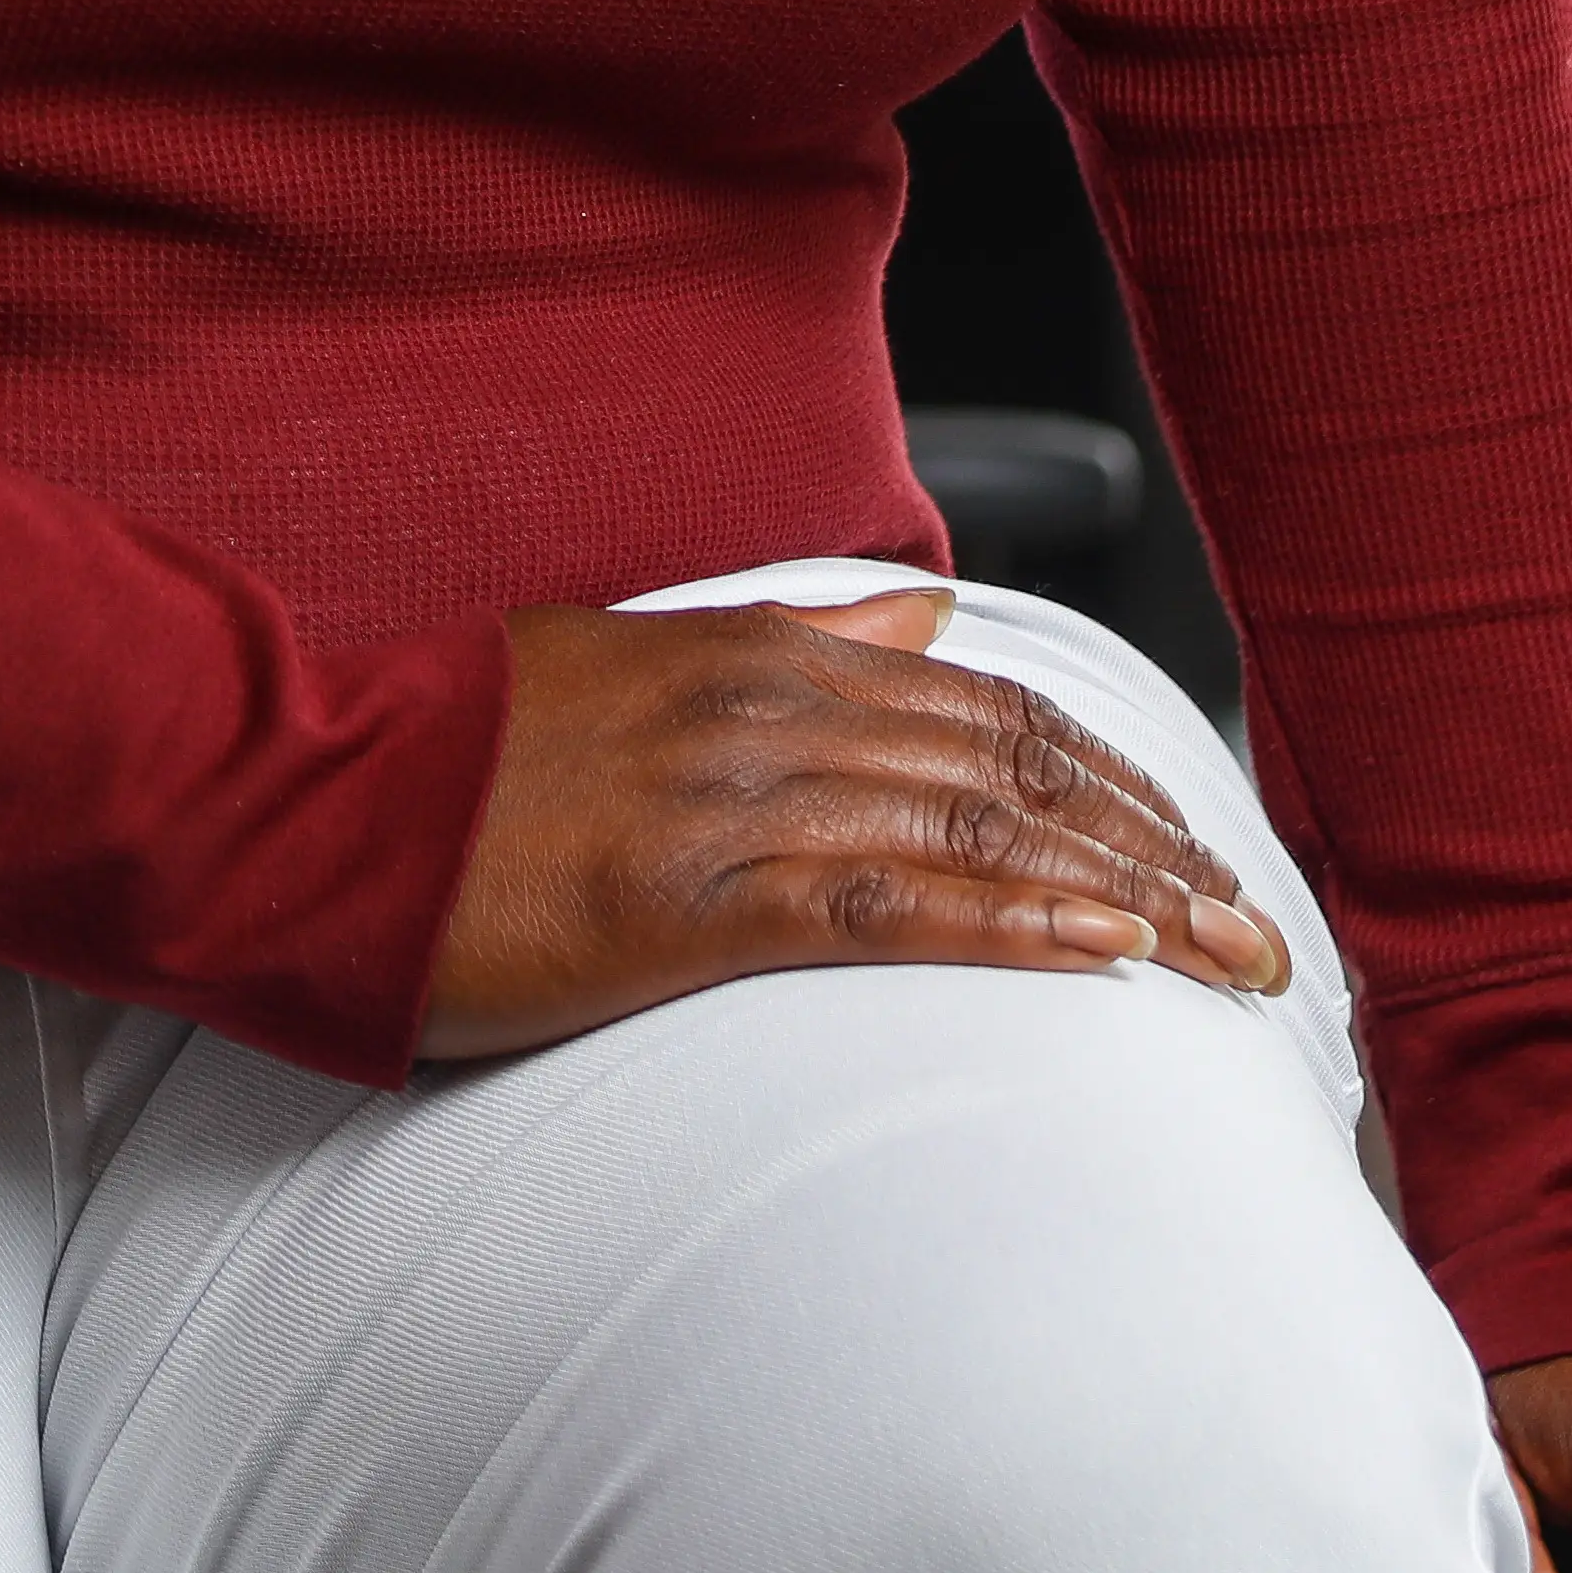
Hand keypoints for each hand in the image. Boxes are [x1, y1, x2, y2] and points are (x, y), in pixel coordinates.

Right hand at [411, 589, 1304, 1056]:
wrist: (312, 809)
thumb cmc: (457, 755)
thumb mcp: (633, 657)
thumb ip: (788, 638)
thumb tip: (918, 617)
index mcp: (761, 654)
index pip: (990, 707)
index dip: (1114, 778)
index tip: (1199, 846)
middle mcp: (770, 710)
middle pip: (1017, 770)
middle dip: (1157, 848)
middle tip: (1259, 930)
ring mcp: (734, 801)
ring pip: (981, 833)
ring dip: (1125, 897)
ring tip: (1223, 955)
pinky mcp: (693, 898)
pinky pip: (889, 904)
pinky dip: (1011, 923)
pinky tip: (1100, 952)